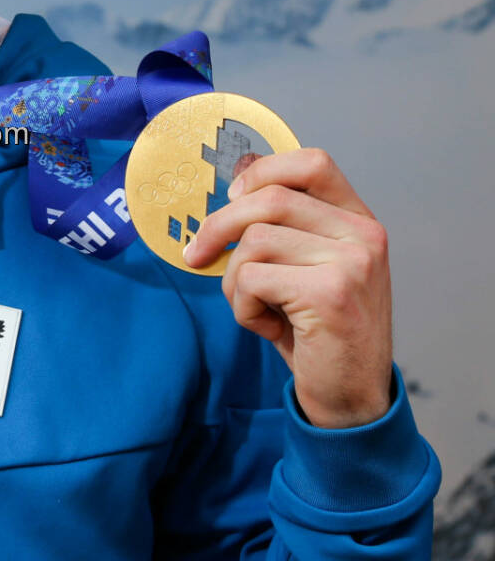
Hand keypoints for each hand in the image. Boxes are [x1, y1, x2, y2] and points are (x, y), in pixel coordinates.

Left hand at [183, 148, 392, 428]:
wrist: (350, 398)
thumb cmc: (315, 331)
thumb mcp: (303, 268)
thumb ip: (282, 227)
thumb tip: (233, 183)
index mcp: (358, 221)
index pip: (312, 162)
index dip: (262, 172)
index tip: (232, 198)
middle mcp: (364, 234)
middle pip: (268, 199)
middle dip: (218, 227)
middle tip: (196, 256)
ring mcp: (353, 262)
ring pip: (254, 240)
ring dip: (234, 280)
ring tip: (255, 307)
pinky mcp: (331, 293)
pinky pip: (252, 278)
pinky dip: (243, 307)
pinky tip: (268, 328)